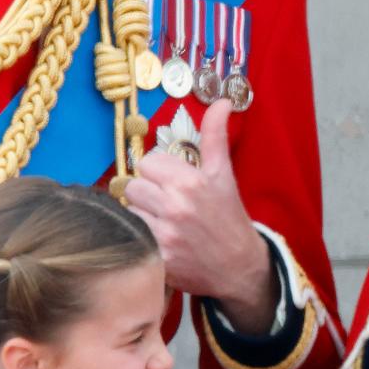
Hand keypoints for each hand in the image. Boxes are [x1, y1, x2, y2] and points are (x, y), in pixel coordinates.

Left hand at [127, 99, 277, 333]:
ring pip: (129, 212)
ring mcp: (165, 234)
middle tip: (165, 205)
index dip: (158, 173)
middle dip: (147, 195)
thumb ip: (215, 136)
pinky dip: (142, 239)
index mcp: (190, 181)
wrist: (239, 266)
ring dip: (141, 217)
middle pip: (132, 187)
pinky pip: (132, 237)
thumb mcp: (223, 174)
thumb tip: (222, 102)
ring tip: (162, 224)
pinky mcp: (158, 258)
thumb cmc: (229, 218)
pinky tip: (160, 241)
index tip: (171, 184)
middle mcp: (176, 206)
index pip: (147, 163)